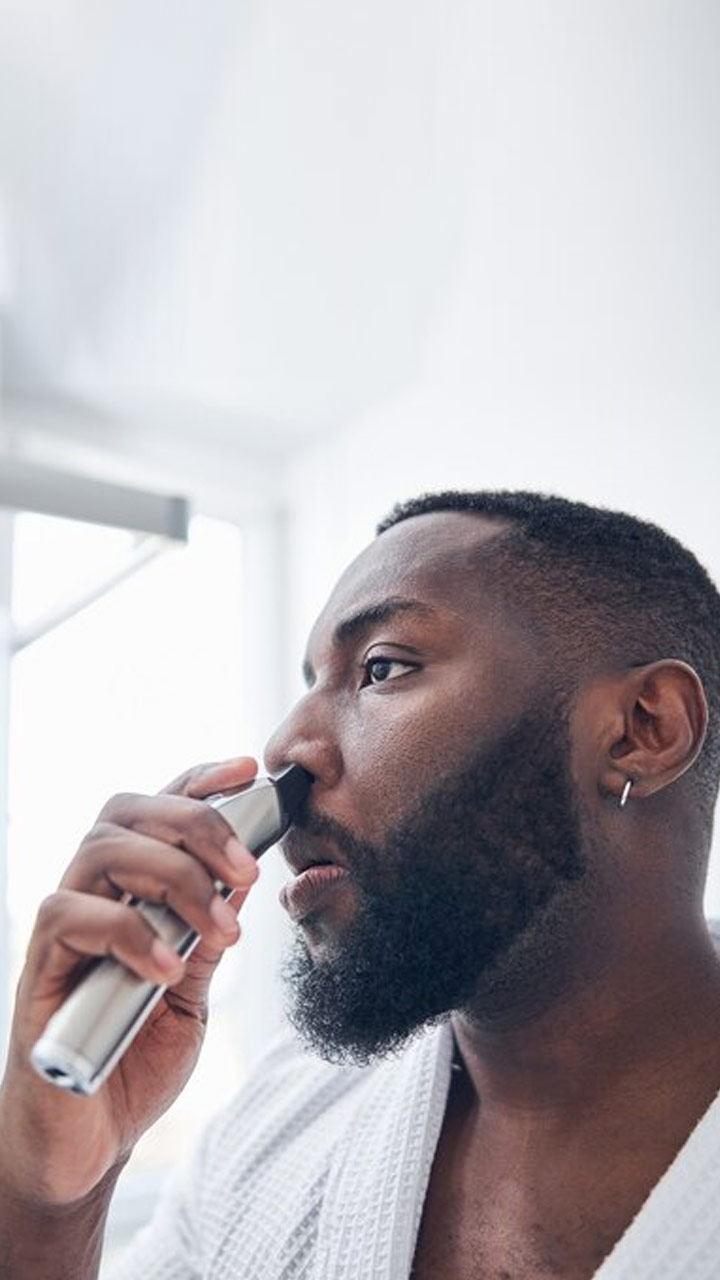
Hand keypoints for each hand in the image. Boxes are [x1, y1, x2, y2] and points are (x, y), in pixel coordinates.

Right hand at [0, 757, 259, 1208]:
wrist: (86, 1145)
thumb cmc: (134, 1062)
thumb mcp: (192, 996)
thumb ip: (207, 941)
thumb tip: (243, 883)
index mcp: (131, 892)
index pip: (157, 812)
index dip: (198, 780)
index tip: (246, 771)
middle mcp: (92, 896)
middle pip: (129, 812)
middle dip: (198, 825)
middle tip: (248, 872)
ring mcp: (63, 930)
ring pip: (101, 848)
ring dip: (173, 876)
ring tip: (219, 926)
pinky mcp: (39, 969)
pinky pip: (70, 916)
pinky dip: (128, 931)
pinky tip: (167, 969)